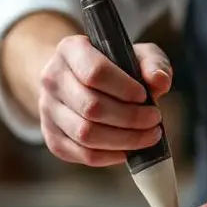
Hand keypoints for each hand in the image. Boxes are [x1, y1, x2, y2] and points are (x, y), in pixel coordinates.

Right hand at [38, 36, 171, 165]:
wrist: (80, 81)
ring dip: (124, 140)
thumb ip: (153, 63)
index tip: (144, 96)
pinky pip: (81, 154)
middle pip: (91, 107)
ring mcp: (47, 110)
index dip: (125, 88)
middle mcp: (51, 79)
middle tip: (154, 120)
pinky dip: (110, 156)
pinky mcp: (52, 137)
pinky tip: (128, 150)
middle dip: (130, 118)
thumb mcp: (136, 55)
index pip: (95, 72)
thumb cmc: (114, 67)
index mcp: (70, 50)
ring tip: (148, 136)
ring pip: (85, 134)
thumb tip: (159, 81)